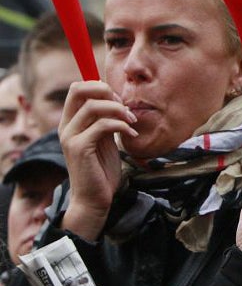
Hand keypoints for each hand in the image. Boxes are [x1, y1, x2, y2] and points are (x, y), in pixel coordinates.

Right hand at [58, 81, 137, 241]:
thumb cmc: (101, 168)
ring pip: (94, 106)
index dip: (100, 87)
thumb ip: (104, 119)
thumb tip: (115, 98)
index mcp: (70, 122)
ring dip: (119, 110)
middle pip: (79, 89)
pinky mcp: (80, 148)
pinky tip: (131, 135)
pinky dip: (122, 125)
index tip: (119, 101)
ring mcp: (71, 137)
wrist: (94, 198)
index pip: (77, 88)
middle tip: (124, 108)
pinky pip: (103, 125)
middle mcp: (66, 126)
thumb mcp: (104, 138)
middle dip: (107, 91)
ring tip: (132, 122)